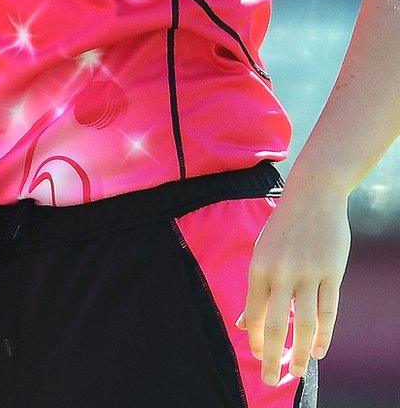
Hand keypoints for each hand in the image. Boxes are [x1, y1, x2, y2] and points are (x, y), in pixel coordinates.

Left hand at [240, 185, 348, 386]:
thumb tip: (244, 323)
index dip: (256, 338)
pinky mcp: (331, 272)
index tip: (257, 356)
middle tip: (271, 379)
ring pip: (305, 322)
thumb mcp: (262, 253)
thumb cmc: (283, 229)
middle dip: (272, 354)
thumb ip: (256, 289)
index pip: (255, 312)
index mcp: (258, 267)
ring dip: (301, 350)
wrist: (312, 197)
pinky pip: (329, 310)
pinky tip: (319, 350)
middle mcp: (281, 273)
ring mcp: (308, 273)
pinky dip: (325, 333)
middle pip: (277, 323)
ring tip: (297, 371)